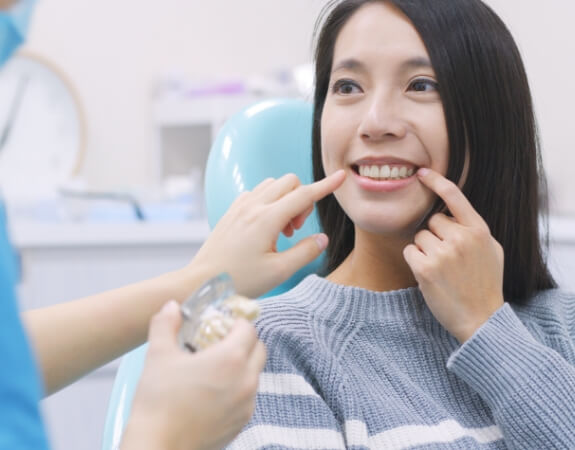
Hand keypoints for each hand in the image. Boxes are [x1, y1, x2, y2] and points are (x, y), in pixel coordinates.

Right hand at [121, 301, 265, 449]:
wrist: (158, 448)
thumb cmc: (158, 401)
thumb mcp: (158, 355)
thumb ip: (166, 324)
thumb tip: (171, 306)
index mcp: (231, 359)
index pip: (249, 329)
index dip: (235, 322)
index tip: (220, 324)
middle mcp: (246, 380)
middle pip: (259, 349)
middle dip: (244, 341)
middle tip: (219, 343)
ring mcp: (247, 404)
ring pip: (255, 374)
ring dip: (242, 365)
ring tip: (214, 369)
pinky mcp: (242, 423)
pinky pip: (248, 397)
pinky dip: (238, 388)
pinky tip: (213, 392)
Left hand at [190, 170, 345, 297]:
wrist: (201, 283)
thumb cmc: (239, 280)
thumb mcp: (279, 271)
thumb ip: (305, 252)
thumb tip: (322, 238)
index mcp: (266, 219)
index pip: (304, 195)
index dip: (326, 186)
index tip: (341, 177)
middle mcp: (253, 206)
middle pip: (289, 182)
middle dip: (302, 200)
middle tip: (295, 230)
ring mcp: (239, 207)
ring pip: (272, 185)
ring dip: (285, 200)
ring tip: (281, 230)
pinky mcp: (231, 212)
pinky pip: (257, 193)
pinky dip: (269, 202)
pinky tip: (265, 227)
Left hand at [403, 168, 503, 342]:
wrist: (481, 319)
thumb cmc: (486, 284)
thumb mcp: (492, 251)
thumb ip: (474, 230)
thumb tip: (454, 213)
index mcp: (479, 230)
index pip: (454, 197)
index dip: (436, 181)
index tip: (422, 173)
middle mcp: (461, 238)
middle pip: (432, 221)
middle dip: (434, 236)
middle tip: (447, 258)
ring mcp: (443, 253)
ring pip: (419, 237)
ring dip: (424, 250)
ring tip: (441, 269)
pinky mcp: (425, 268)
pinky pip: (409, 251)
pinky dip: (415, 261)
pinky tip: (429, 275)